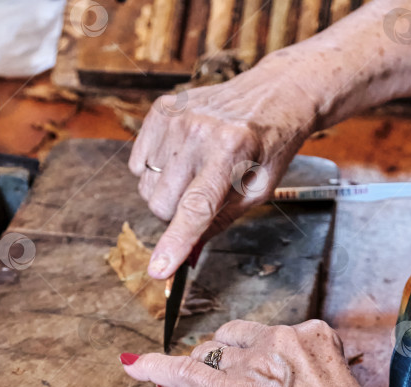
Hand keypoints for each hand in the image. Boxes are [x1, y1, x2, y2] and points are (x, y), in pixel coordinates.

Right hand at [128, 59, 318, 278]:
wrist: (273, 94)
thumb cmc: (269, 146)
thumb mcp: (258, 191)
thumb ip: (221, 220)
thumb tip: (188, 253)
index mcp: (231, 151)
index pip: (196, 208)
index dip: (176, 242)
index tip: (159, 269)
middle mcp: (199, 131)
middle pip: (162, 205)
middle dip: (177, 216)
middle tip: (203, 198)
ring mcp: (176, 118)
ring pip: (147, 188)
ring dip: (167, 192)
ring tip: (196, 172)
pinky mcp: (160, 110)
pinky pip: (137, 164)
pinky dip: (155, 171)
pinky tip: (181, 158)